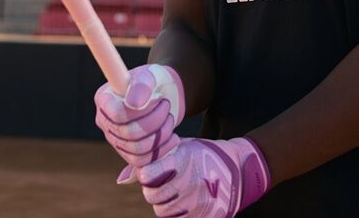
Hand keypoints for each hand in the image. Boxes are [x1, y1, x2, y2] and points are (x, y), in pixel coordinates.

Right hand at [94, 64, 185, 167]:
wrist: (164, 94)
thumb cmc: (154, 81)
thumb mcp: (150, 76)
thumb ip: (141, 86)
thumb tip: (132, 104)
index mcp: (104, 99)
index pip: (117, 114)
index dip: (140, 112)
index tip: (158, 99)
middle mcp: (105, 121)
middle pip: (128, 134)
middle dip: (155, 121)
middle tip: (167, 106)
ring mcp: (115, 139)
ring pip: (137, 150)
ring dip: (160, 135)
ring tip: (170, 118)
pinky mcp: (128, 153)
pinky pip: (143, 161)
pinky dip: (161, 150)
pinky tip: (173, 137)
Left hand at [136, 137, 269, 217]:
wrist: (237, 167)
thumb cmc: (202, 154)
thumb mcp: (181, 147)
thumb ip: (154, 159)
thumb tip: (121, 180)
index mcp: (181, 160)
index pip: (146, 176)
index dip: (146, 175)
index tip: (150, 172)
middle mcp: (188, 181)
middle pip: (152, 197)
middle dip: (153, 191)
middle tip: (162, 184)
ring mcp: (198, 201)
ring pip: (163, 212)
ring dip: (164, 204)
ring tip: (175, 192)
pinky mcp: (206, 216)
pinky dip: (178, 215)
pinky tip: (183, 203)